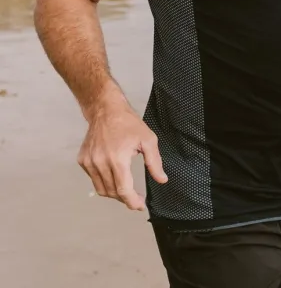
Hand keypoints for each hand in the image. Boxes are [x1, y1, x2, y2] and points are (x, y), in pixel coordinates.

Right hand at [77, 91, 166, 210]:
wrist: (106, 110)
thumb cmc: (129, 123)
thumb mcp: (148, 140)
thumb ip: (154, 162)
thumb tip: (162, 180)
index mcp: (117, 159)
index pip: (123, 190)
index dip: (132, 201)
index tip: (140, 206)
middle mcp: (100, 163)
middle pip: (112, 192)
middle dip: (125, 198)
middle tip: (136, 197)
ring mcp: (89, 162)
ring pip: (101, 188)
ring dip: (114, 193)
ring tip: (125, 189)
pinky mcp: (82, 160)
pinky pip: (93, 179)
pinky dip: (104, 182)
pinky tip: (113, 175)